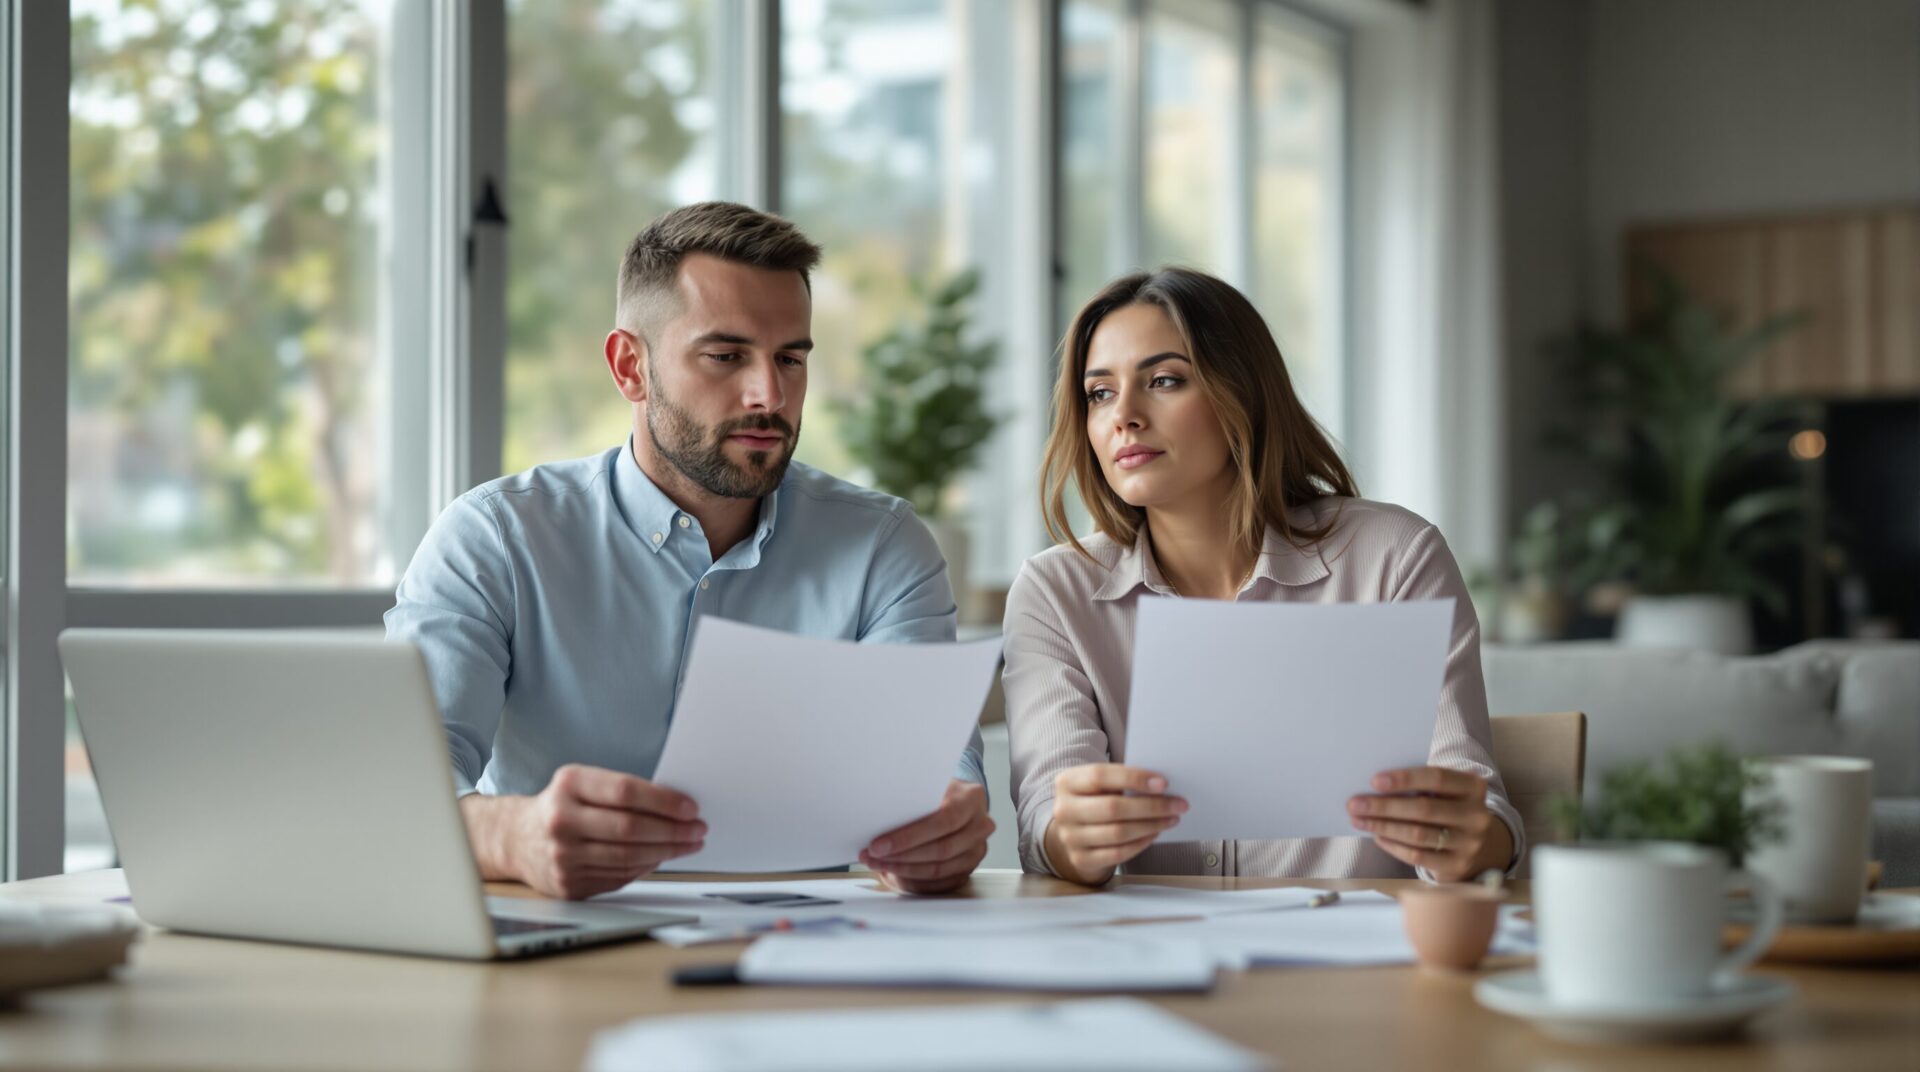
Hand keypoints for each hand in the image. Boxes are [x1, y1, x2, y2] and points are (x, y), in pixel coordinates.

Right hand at [460, 764, 706, 899]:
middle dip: (673, 830)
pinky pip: (619, 876)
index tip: (690, 807)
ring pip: (628, 857)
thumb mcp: (581, 784)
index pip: (625, 791)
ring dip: (667, 852)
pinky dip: (646, 867)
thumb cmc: (561, 807)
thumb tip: (675, 808)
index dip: (663, 801)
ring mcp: (562, 856)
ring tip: (688, 844)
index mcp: (568, 785)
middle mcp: (561, 820)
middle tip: (698, 829)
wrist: (516, 839)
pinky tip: (661, 858)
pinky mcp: (568, 884)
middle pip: (631, 828)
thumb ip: (620, 793)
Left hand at [859, 780, 993, 894]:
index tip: (878, 844)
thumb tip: (876, 814)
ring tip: (877, 864)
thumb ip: (912, 796)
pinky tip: (893, 872)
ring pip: (938, 869)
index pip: (942, 821)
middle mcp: (980, 826)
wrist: (959, 801)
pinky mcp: (968, 868)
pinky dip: (913, 879)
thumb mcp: (928, 784)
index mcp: (971, 798)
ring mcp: (977, 850)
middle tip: (872, 856)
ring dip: (903, 869)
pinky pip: (939, 882)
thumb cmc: (937, 792)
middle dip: (901, 856)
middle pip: (940, 850)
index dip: (908, 837)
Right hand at [1042, 764, 1186, 886]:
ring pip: (1118, 833)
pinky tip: (1154, 833)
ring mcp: (1070, 837)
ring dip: (1151, 825)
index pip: (1100, 776)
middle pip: (1112, 808)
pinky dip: (1141, 843)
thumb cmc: (1094, 800)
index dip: (1133, 778)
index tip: (1163, 783)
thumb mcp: (1098, 785)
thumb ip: (1120, 781)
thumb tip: (1159, 785)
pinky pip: (1118, 853)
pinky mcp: (1081, 859)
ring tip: (1171, 818)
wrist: (1073, 831)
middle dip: (1151, 806)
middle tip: (1178, 804)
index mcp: (1067, 782)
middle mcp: (1064, 810)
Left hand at [1347, 766, 1511, 881]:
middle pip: (1424, 809)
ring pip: (1418, 835)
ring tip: (1359, 820)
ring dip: (1383, 826)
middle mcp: (1476, 816)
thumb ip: (1422, 786)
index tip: (1374, 781)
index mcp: (1474, 787)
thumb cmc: (1451, 808)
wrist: (1484, 846)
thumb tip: (1375, 787)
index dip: (1405, 779)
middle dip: (1384, 806)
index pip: (1437, 778)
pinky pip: (1417, 856)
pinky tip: (1377, 836)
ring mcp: (1469, 844)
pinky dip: (1393, 845)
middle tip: (1355, 804)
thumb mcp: (1447, 792)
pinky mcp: (1457, 866)